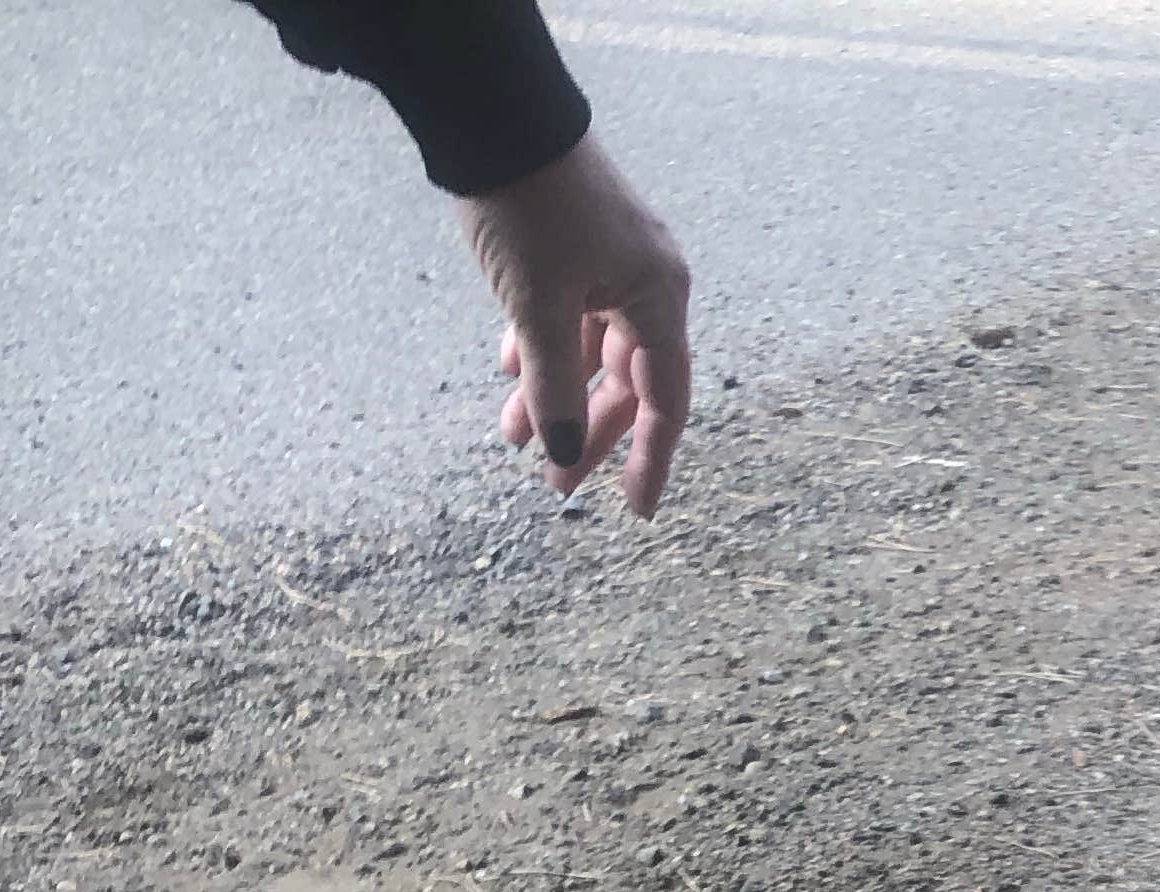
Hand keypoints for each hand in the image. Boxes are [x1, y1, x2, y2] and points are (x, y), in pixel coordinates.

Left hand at [463, 131, 692, 517]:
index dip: (649, 459)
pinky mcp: (577, 244)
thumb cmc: (529, 209)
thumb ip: (554, 390)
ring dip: (554, 394)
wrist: (495, 114)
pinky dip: (541, 348)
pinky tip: (510, 370)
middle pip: (624, 383)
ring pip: (588, 351)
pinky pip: (568, 315)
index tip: (636, 509)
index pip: (664, 400)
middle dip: (585, 432)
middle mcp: (645, 283)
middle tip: (553, 484)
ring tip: (514, 434)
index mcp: (656, 298)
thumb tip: (563, 455)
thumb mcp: (539, 310)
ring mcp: (611, 262)